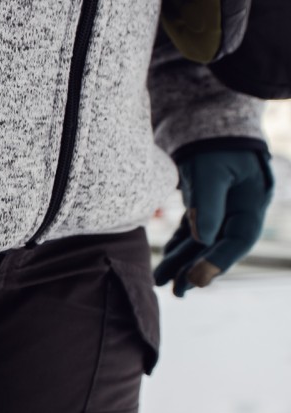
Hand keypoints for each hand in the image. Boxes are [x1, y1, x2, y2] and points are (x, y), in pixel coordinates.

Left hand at [153, 148, 273, 296]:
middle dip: (197, 268)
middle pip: (220, 246)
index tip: (197, 277)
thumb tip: (203, 239)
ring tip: (161, 282)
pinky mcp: (205, 207)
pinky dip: (179, 248)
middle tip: (178, 290)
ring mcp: (223, 210)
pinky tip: (165, 263)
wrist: (206, 123)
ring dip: (183, 263)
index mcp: (252, 201)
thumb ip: (207, 204)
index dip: (219, 260)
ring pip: (203, 243)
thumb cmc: (213, 145)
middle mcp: (240, 210)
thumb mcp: (210, 170)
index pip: (239, 238)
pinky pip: (193, 234)